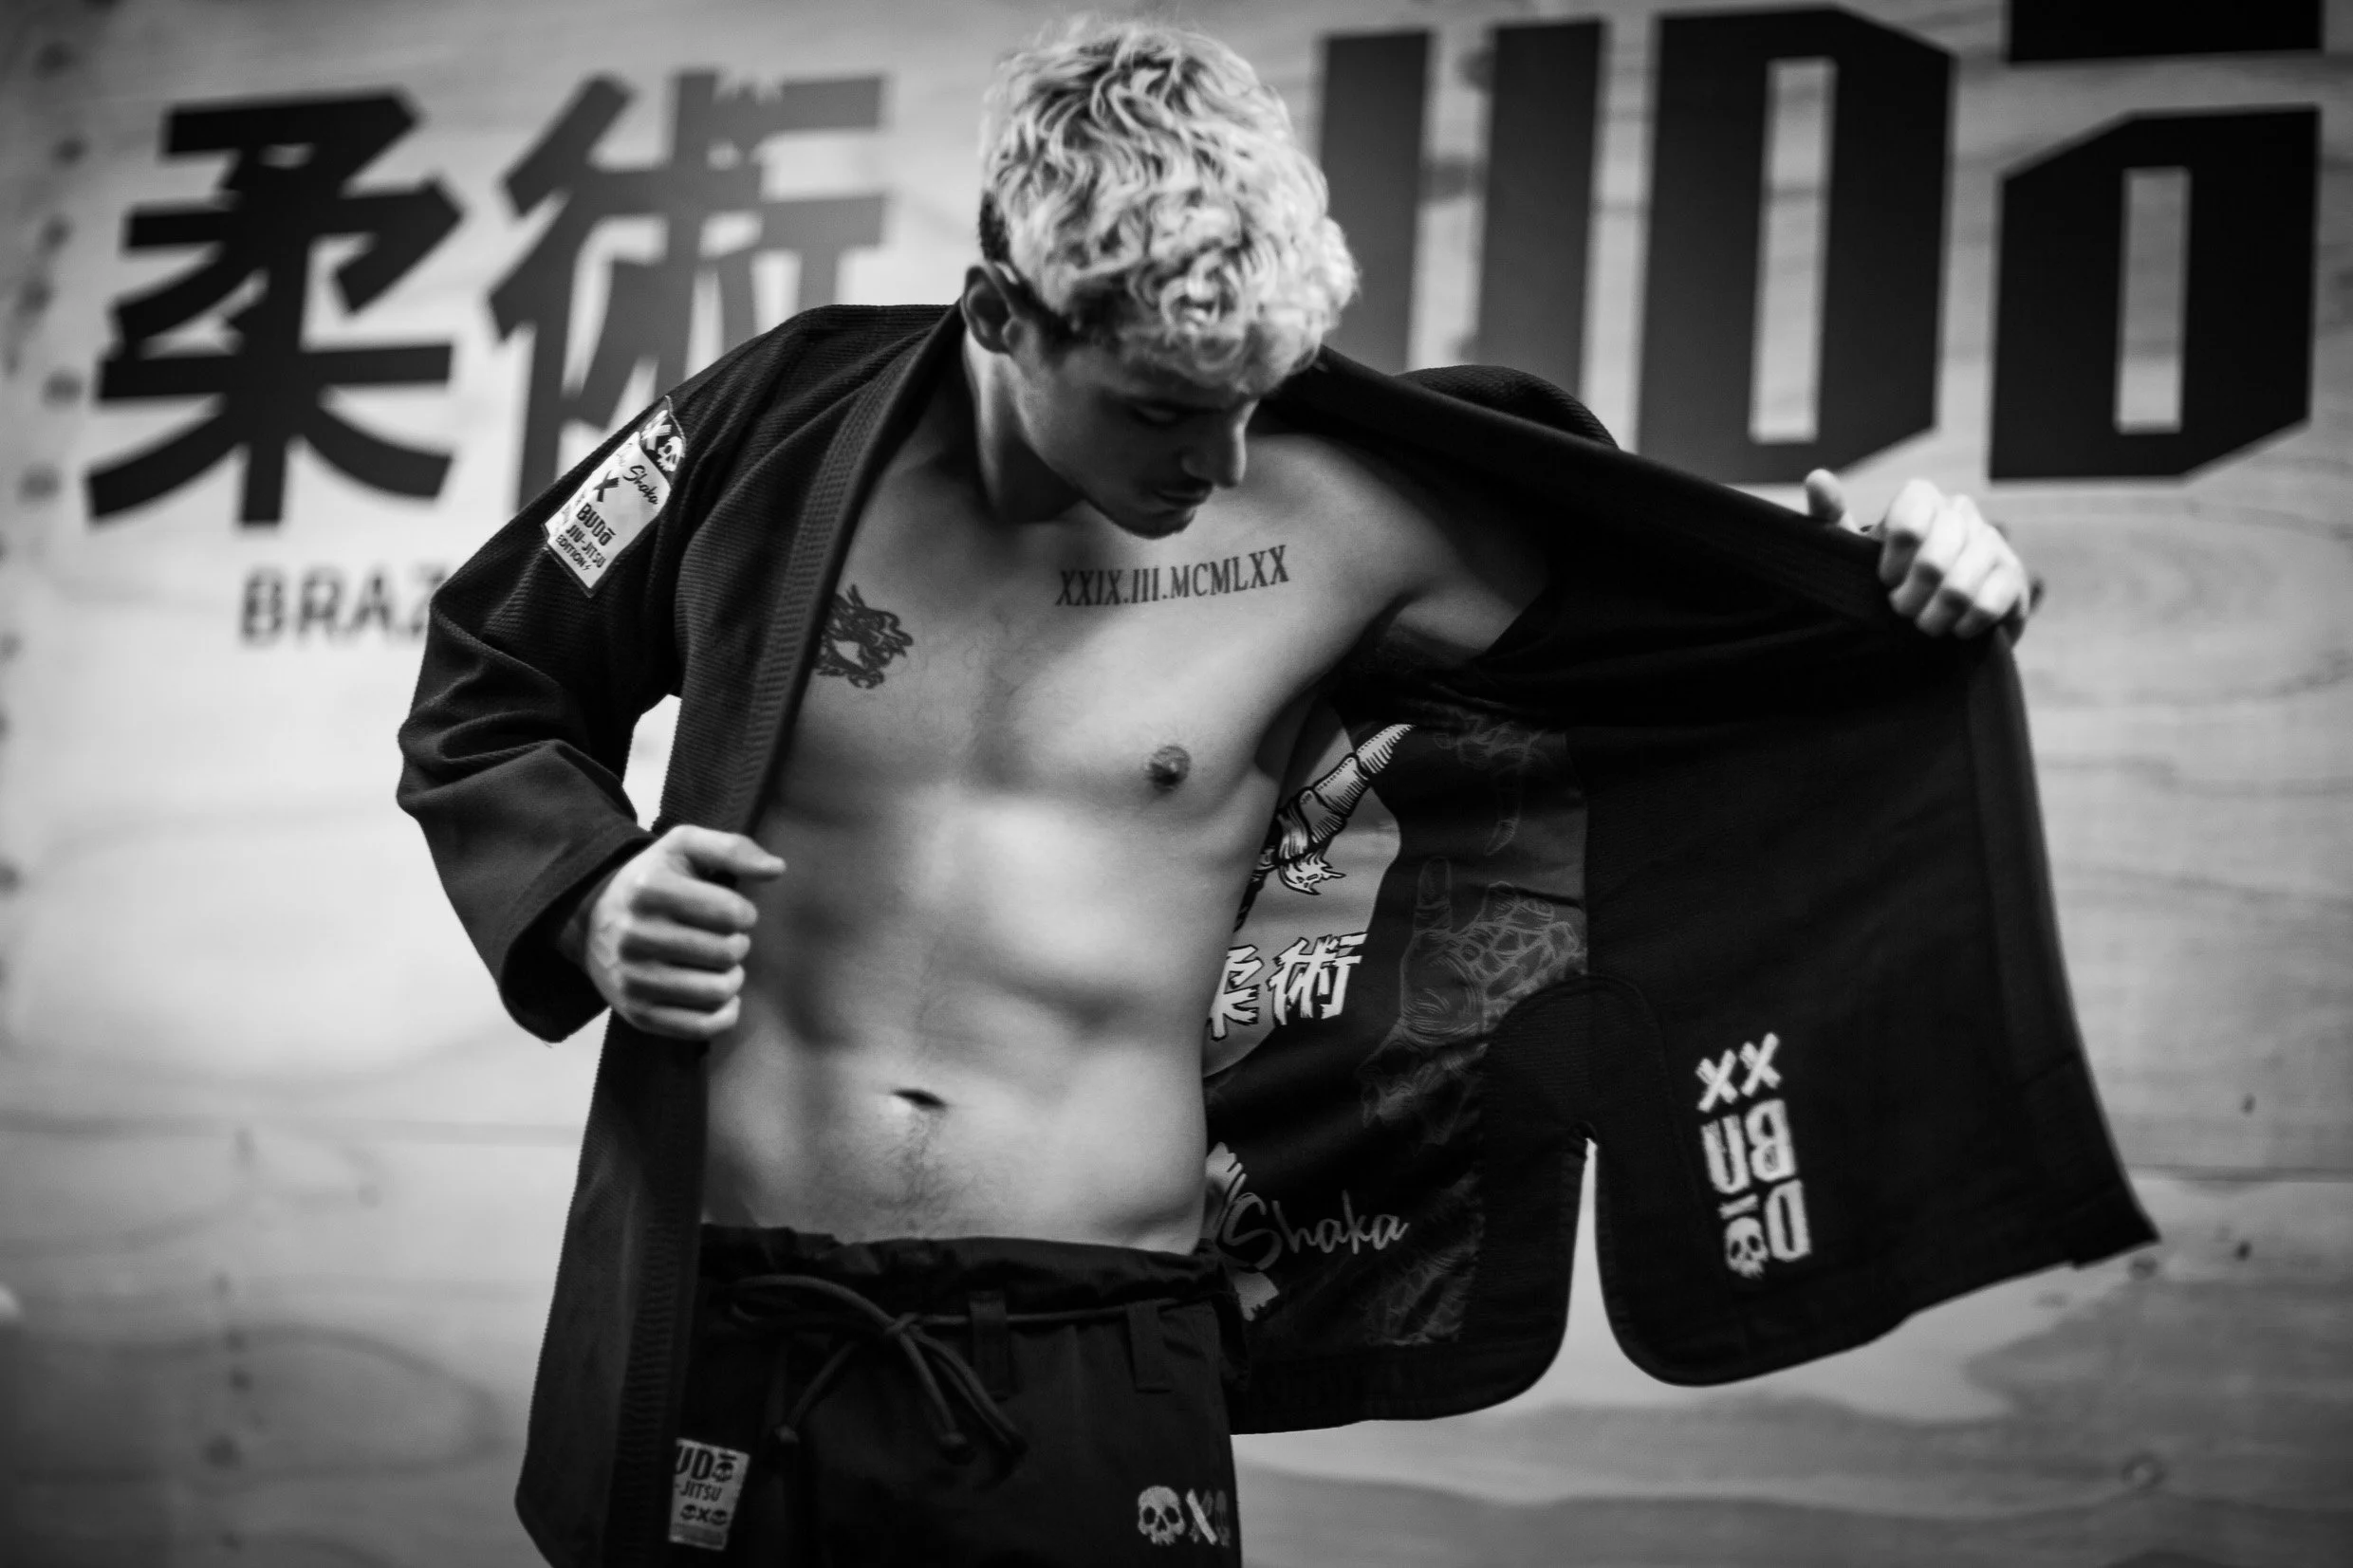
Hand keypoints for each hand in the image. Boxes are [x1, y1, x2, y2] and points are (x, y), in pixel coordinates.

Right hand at [564, 825, 784, 1039]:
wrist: (591, 922)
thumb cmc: (653, 881)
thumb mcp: (683, 847)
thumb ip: (732, 848)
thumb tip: (777, 868)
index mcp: (649, 889)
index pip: (732, 911)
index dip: (745, 913)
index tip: (733, 912)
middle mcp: (634, 935)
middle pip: (728, 952)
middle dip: (738, 944)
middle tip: (724, 938)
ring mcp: (632, 978)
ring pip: (718, 991)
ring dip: (733, 977)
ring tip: (721, 964)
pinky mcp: (636, 1013)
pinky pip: (702, 1027)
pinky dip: (725, 1013)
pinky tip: (721, 996)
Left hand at [1804, 469, 2035, 637]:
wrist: (1932, 616)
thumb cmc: (1886, 577)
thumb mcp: (1850, 551)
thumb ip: (1830, 518)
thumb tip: (1817, 477)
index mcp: (1922, 499)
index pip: (1913, 509)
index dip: (1896, 552)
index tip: (1883, 579)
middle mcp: (1961, 513)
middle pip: (1935, 558)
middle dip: (1910, 596)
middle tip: (1900, 611)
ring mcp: (1992, 542)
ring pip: (1960, 586)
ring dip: (1934, 616)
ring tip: (1924, 626)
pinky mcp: (2013, 577)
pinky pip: (1989, 603)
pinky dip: (1965, 624)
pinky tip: (1955, 629)